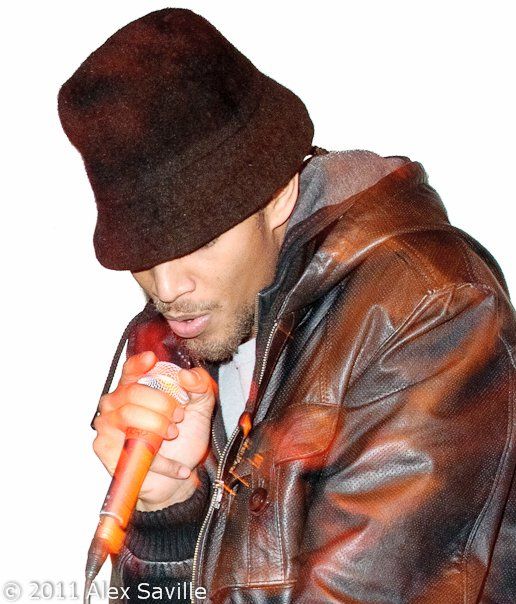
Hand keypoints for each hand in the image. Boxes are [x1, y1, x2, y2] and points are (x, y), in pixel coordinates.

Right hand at [92, 351, 215, 509]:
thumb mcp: (201, 407)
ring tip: (173, 435)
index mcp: (137, 387)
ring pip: (129, 414)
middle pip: (134, 391)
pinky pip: (130, 445)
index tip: (152, 360)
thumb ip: (201, 385)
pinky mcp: (104, 448)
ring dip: (158, 426)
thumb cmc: (184, 439)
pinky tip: (176, 465)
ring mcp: (108, 424)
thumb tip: (187, 375)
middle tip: (179, 417)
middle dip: (162, 403)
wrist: (180, 479)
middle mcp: (118, 402)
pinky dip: (160, 458)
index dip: (139, 364)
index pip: (131, 369)